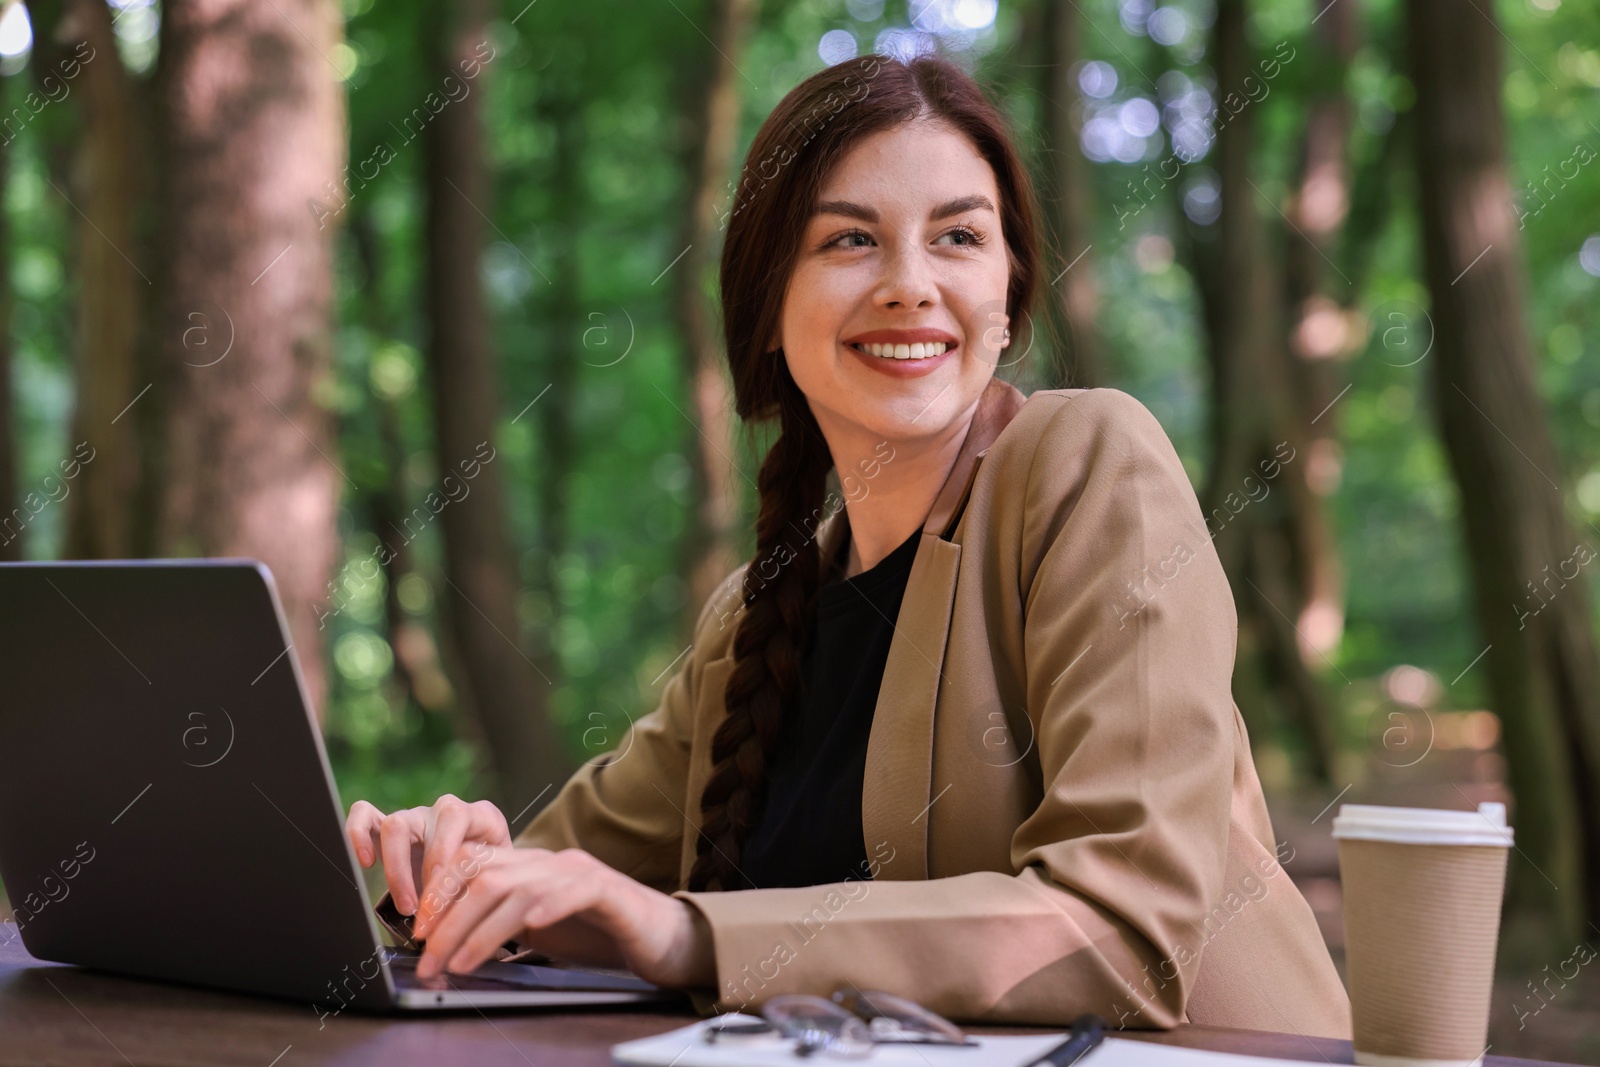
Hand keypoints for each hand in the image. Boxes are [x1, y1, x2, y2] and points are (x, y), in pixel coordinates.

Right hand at [344, 794, 511, 915]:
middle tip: (419, 909)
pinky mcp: (390, 828)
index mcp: (479, 815)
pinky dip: (358, 834)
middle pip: (421, 823)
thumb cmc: (497, 879)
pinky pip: (365, 815)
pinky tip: (366, 862)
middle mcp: (446, 811)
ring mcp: (418, 817)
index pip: (454, 818)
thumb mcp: (500, 880)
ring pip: (394, 824)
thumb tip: (463, 922)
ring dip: (394, 869)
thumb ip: (485, 889)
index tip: (439, 893)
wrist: (492, 875)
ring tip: (404, 903)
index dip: (442, 855)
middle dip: (415, 871)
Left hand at [409, 844, 714, 988]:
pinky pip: (574, 891)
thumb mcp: (541, 934)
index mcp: (532, 868)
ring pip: (520, 889)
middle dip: (450, 919)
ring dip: (482, 928)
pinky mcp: (611, 892)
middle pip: (488, 878)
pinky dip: (550, 906)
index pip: (475, 866)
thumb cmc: (601, 940)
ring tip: (459, 962)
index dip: (441, 894)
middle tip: (427, 957)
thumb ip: (502, 933)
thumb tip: (448, 954)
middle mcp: (553, 863)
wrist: (665, 941)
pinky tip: (530, 927)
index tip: (417, 932)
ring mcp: (582, 874)